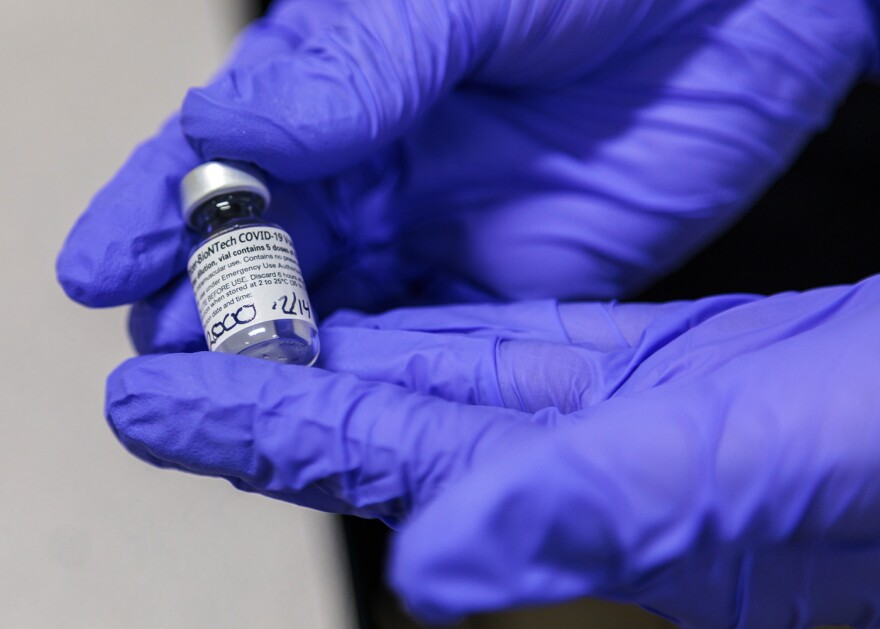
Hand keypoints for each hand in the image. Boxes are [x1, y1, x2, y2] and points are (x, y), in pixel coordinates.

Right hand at [57, 0, 877, 345]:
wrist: (748, 8)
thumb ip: (356, 66)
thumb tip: (229, 126)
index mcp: (344, 82)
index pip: (224, 154)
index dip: (156, 210)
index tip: (97, 267)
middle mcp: (377, 163)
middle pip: (265, 247)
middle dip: (206, 300)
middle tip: (157, 354)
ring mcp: (440, 229)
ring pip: (334, 305)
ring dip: (279, 351)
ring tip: (222, 395)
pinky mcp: (508, 285)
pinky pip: (424, 341)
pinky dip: (374, 373)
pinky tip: (332, 401)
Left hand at [107, 275, 879, 626]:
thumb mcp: (756, 471)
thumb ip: (602, 511)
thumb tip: (439, 561)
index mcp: (577, 505)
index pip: (375, 462)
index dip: (260, 435)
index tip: (154, 411)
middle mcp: (572, 468)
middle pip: (382, 422)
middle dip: (273, 393)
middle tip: (165, 364)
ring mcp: (607, 415)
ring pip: (440, 378)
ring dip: (344, 354)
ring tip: (253, 325)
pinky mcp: (654, 365)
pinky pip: (518, 346)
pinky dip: (447, 331)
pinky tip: (392, 316)